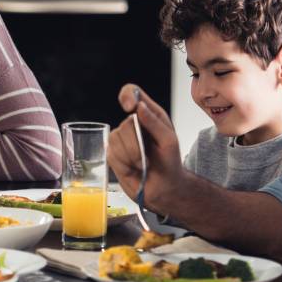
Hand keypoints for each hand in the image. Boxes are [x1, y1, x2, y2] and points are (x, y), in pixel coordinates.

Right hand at [108, 83, 183, 210]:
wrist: (163, 189)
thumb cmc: (170, 163)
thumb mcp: (169, 141)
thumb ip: (155, 123)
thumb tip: (139, 106)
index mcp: (149, 114)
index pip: (132, 92)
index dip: (128, 95)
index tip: (130, 107)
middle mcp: (133, 123)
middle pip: (125, 123)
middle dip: (137, 144)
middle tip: (147, 158)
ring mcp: (121, 138)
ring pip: (116, 139)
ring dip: (131, 156)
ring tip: (142, 164)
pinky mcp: (113, 153)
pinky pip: (112, 153)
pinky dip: (124, 164)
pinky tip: (133, 168)